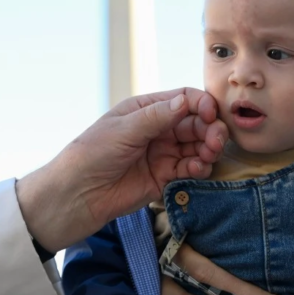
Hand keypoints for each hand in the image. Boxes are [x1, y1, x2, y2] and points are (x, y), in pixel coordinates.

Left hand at [16, 88, 226, 252]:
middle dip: (210, 129)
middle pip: (196, 123)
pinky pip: (190, 169)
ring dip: (208, 149)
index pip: (183, 100)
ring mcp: (162, 154)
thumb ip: (157, 116)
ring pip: (197, 146)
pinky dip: (199, 168)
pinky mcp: (164, 178)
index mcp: (145, 110)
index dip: (202, 105)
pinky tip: (197, 169)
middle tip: (215, 141)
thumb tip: (186, 100)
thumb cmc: (92, 154)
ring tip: (207, 155)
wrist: (78, 195)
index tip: (211, 114)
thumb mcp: (124, 129)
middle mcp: (157, 129)